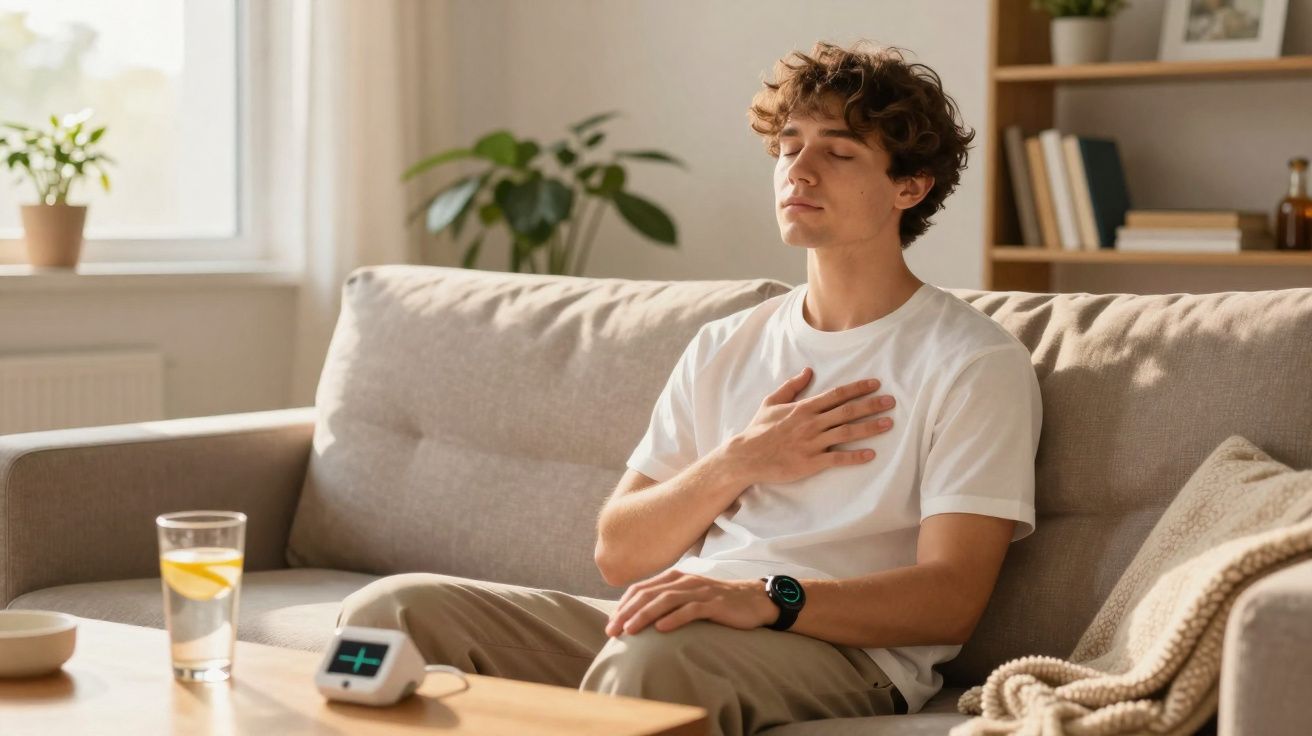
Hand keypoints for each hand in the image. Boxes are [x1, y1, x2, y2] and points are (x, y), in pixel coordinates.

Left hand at [604, 569, 777, 636]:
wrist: (754, 600)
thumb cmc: (717, 602)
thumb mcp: (688, 597)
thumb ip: (667, 601)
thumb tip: (639, 618)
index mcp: (674, 578)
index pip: (641, 589)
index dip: (623, 605)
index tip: (611, 624)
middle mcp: (684, 581)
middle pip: (648, 594)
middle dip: (627, 612)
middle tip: (612, 631)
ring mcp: (699, 591)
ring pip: (665, 600)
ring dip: (644, 615)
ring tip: (630, 630)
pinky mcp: (714, 603)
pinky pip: (691, 610)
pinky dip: (674, 618)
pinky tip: (661, 629)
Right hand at [724, 367, 896, 485]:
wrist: (746, 456)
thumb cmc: (759, 429)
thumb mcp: (771, 402)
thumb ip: (791, 386)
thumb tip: (808, 371)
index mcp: (804, 407)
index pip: (837, 394)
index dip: (858, 388)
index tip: (876, 384)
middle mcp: (811, 423)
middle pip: (847, 411)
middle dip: (871, 405)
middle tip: (891, 402)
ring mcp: (812, 443)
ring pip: (847, 433)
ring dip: (870, 428)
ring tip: (888, 424)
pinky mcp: (811, 462)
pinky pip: (837, 459)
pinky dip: (855, 457)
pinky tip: (871, 455)